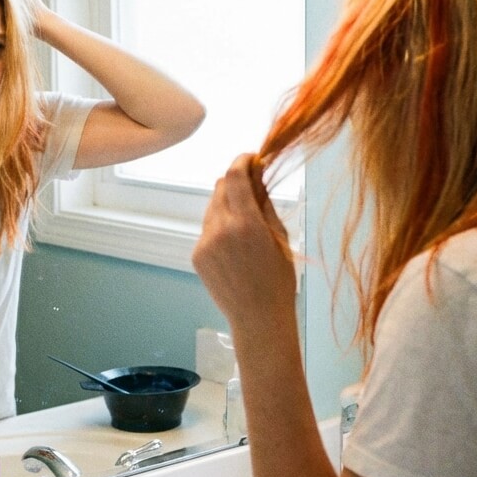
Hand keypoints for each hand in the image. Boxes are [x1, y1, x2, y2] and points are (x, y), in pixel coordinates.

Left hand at [193, 154, 296, 328]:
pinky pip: (208, 229)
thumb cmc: (278, 280)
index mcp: (245, 223)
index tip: (251, 158)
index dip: (242, 161)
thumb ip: (264, 203)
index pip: (234, 176)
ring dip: (228, 204)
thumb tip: (258, 174)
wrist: (258, 318)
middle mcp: (219, 229)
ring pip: (212, 207)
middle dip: (235, 182)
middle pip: (220, 187)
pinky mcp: (197, 255)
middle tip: (252, 188)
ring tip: (246, 223)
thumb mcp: (279, 237)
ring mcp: (204, 243)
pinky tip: (236, 245)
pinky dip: (220, 226)